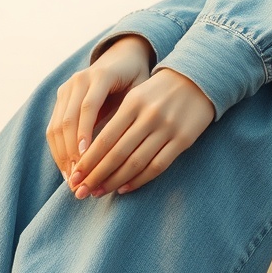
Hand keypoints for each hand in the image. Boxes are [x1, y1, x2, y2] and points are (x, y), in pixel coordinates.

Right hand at [47, 35, 152, 182]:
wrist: (122, 56)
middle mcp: (79, 80)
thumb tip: (129, 147)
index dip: (85, 132)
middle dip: (71, 151)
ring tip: (72, 178)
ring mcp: (66, 88)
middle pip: (68, 118)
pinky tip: (67, 168)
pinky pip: (53, 126)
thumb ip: (132, 112)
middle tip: (79, 177)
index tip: (86, 157)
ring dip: (62, 154)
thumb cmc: (138, 78)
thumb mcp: (141, 90)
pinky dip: (58, 149)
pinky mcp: (61, 97)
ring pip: (57, 125)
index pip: (88, 106)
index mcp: (101, 75)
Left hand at [68, 68, 214, 197]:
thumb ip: (116, 120)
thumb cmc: (158, 92)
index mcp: (133, 103)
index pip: (105, 138)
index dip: (88, 160)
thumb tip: (89, 152)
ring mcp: (167, 129)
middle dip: (95, 175)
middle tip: (80, 191)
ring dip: (114, 181)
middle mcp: (149, 116)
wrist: (198, 80)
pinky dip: (139, 180)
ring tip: (98, 192)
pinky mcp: (183, 140)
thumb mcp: (135, 96)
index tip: (74, 176)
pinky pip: (157, 165)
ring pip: (135, 162)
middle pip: (117, 153)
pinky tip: (124, 188)